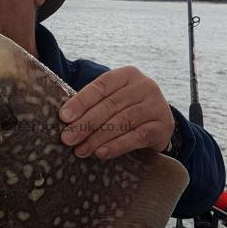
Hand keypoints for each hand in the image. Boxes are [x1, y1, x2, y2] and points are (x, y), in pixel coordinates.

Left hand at [59, 67, 173, 159]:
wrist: (160, 123)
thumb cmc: (128, 109)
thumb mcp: (114, 99)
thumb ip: (94, 105)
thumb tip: (66, 120)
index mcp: (128, 75)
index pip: (101, 86)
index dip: (81, 101)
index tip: (64, 117)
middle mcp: (145, 86)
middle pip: (110, 105)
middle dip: (86, 123)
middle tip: (68, 138)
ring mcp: (156, 106)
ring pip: (123, 121)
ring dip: (98, 137)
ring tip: (81, 150)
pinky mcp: (162, 127)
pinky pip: (137, 137)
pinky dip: (117, 146)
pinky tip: (101, 153)